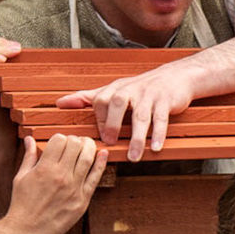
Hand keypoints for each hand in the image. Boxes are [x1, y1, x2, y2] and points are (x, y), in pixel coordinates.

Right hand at [0, 135, 105, 233]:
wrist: (27, 231)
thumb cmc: (22, 204)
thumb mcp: (20, 177)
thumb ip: (29, 156)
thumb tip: (30, 139)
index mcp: (44, 168)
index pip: (59, 140)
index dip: (60, 138)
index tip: (59, 143)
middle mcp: (61, 176)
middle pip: (76, 145)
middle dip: (75, 140)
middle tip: (75, 143)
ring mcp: (74, 188)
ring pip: (88, 157)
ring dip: (90, 147)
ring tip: (87, 145)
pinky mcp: (82, 200)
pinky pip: (96, 178)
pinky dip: (101, 163)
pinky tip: (103, 154)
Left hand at [56, 65, 196, 162]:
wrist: (174, 77)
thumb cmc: (141, 88)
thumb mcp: (114, 90)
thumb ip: (87, 98)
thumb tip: (60, 102)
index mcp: (116, 89)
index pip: (101, 100)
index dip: (99, 119)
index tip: (100, 138)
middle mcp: (131, 90)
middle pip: (118, 103)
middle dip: (113, 123)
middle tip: (110, 143)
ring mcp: (149, 95)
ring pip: (141, 115)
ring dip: (137, 137)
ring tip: (134, 156)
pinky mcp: (165, 101)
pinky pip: (161, 118)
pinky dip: (158, 134)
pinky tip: (155, 147)